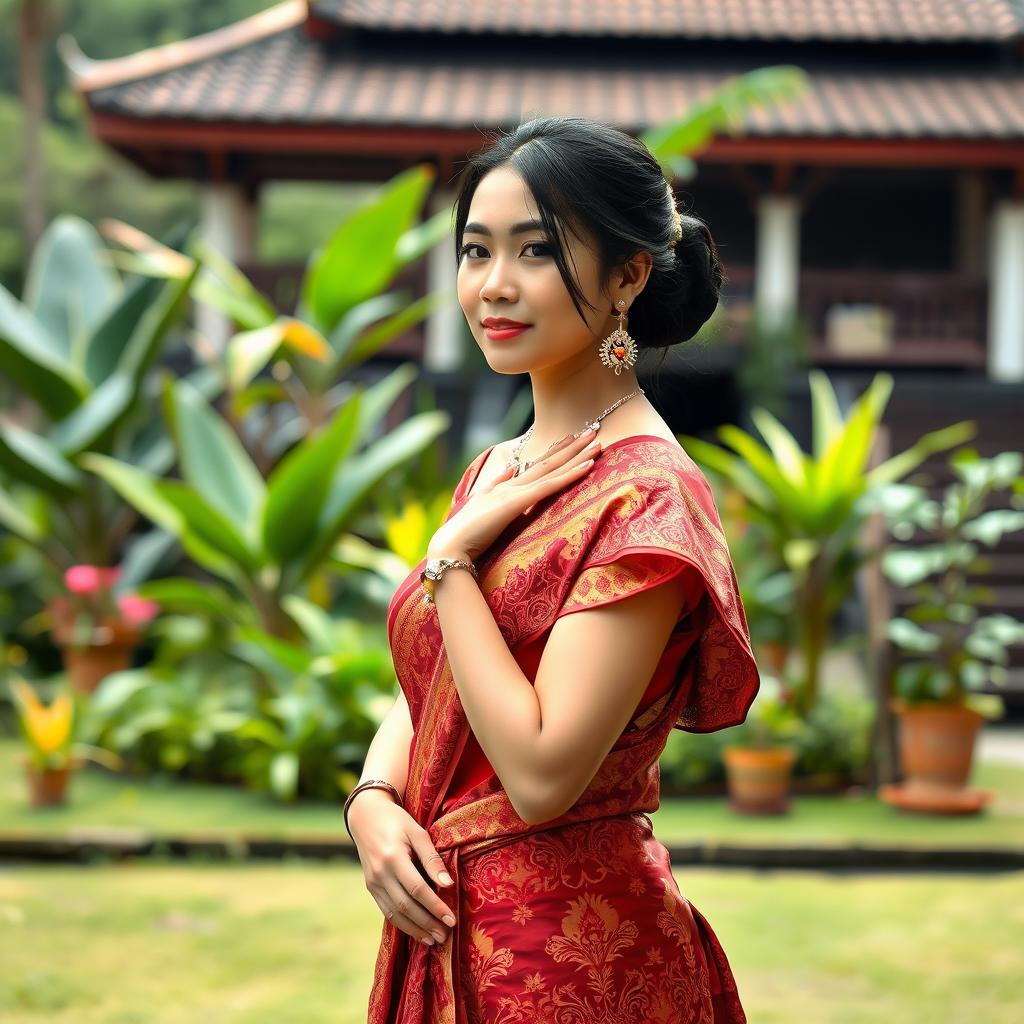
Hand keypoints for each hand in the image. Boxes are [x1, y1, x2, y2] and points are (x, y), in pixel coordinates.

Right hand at [347, 788, 456, 947]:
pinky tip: (416, 931)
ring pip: (395, 914)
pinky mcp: (370, 887)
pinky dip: (402, 924)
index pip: (418, 889)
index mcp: (393, 858)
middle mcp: (380, 874)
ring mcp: (373, 883)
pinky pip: (386, 911)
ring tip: (433, 940)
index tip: (452, 919)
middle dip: (427, 923)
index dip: (435, 907)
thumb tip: (448, 884)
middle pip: (406, 906)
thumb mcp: (417, 832)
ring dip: (415, 930)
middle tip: (445, 936)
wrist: (365, 816)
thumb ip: (432, 858)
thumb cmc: (397, 821)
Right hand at [428, 428, 601, 561]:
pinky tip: (588, 465)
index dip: (554, 452)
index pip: (534, 465)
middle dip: (571, 446)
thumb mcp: (482, 508)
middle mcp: (510, 484)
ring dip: (577, 455)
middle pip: (547, 461)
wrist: (450, 546)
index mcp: (503, 487)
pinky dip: (571, 474)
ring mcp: (514, 491)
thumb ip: (496, 488)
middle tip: (592, 429)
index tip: (570, 439)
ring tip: (596, 441)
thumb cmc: (464, 536)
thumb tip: (510, 470)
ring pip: (552, 469)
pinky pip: (551, 486)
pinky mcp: (518, 503)